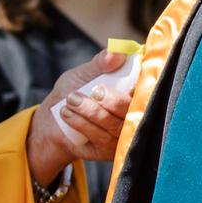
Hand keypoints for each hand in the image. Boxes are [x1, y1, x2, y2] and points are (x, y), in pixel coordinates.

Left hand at [27, 48, 134, 187]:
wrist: (52, 121)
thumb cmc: (74, 91)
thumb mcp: (85, 73)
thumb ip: (101, 62)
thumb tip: (117, 51)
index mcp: (134, 92)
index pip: (149, 90)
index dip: (144, 88)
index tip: (129, 84)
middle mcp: (135, 115)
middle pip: (135, 111)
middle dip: (113, 101)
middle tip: (94, 91)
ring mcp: (125, 135)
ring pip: (116, 125)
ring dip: (92, 112)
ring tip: (71, 99)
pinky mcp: (112, 152)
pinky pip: (103, 139)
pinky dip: (84, 124)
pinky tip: (68, 114)